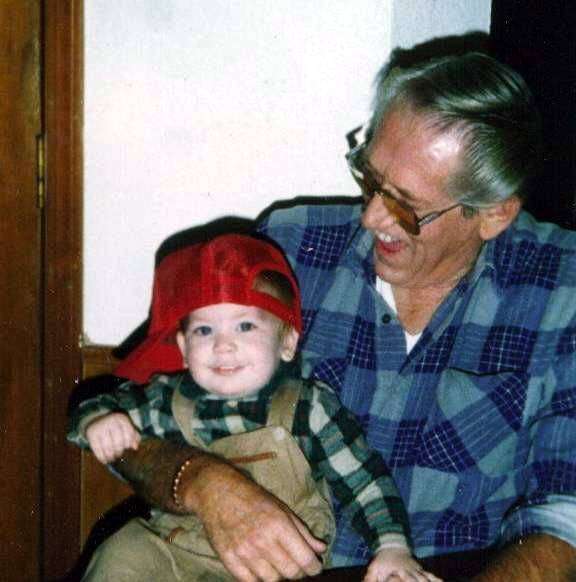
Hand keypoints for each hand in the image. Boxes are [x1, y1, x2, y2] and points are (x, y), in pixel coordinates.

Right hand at [86, 412, 140, 463]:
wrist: (96, 419)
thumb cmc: (115, 425)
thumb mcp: (125, 426)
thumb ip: (133, 435)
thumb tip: (135, 447)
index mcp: (121, 419)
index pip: (129, 433)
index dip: (129, 443)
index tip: (127, 448)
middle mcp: (111, 422)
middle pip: (118, 441)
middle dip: (119, 451)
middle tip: (119, 455)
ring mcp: (100, 428)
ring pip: (108, 446)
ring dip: (111, 456)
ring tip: (112, 458)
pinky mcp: (91, 434)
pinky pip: (97, 449)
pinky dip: (101, 457)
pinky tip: (104, 460)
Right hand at [187, 461, 325, 580]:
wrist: (218, 493)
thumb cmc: (254, 498)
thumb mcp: (282, 508)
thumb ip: (303, 531)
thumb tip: (321, 548)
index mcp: (279, 525)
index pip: (304, 558)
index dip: (314, 567)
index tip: (315, 567)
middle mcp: (263, 541)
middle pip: (290, 573)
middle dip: (298, 573)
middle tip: (297, 567)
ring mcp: (245, 552)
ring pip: (272, 580)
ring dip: (279, 576)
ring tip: (278, 566)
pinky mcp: (229, 559)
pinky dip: (259, 579)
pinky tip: (262, 570)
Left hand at [363, 547, 442, 581]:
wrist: (391, 545)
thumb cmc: (382, 560)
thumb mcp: (373, 568)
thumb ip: (370, 579)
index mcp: (400, 571)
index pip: (407, 579)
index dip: (410, 580)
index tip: (405, 580)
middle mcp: (410, 570)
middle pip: (420, 580)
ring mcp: (417, 570)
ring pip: (426, 579)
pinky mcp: (421, 570)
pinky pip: (431, 576)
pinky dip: (437, 581)